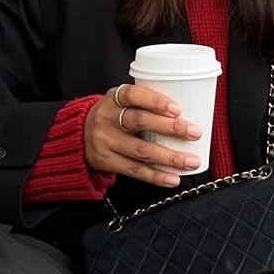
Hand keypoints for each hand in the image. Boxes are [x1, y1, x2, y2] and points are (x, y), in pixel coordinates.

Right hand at [85, 83, 203, 188]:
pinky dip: (156, 176)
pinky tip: (173, 178)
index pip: (133, 95)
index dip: (155, 101)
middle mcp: (107, 118)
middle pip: (140, 122)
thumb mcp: (121, 103)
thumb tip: (188, 114)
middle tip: (194, 133)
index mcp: (113, 98)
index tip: (177, 109)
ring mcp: (105, 141)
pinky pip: (135, 170)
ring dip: (169, 157)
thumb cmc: (113, 117)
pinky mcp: (106, 161)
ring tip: (191, 161)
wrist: (79, 136)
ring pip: (141, 150)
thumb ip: (145, 105)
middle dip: (171, 128)